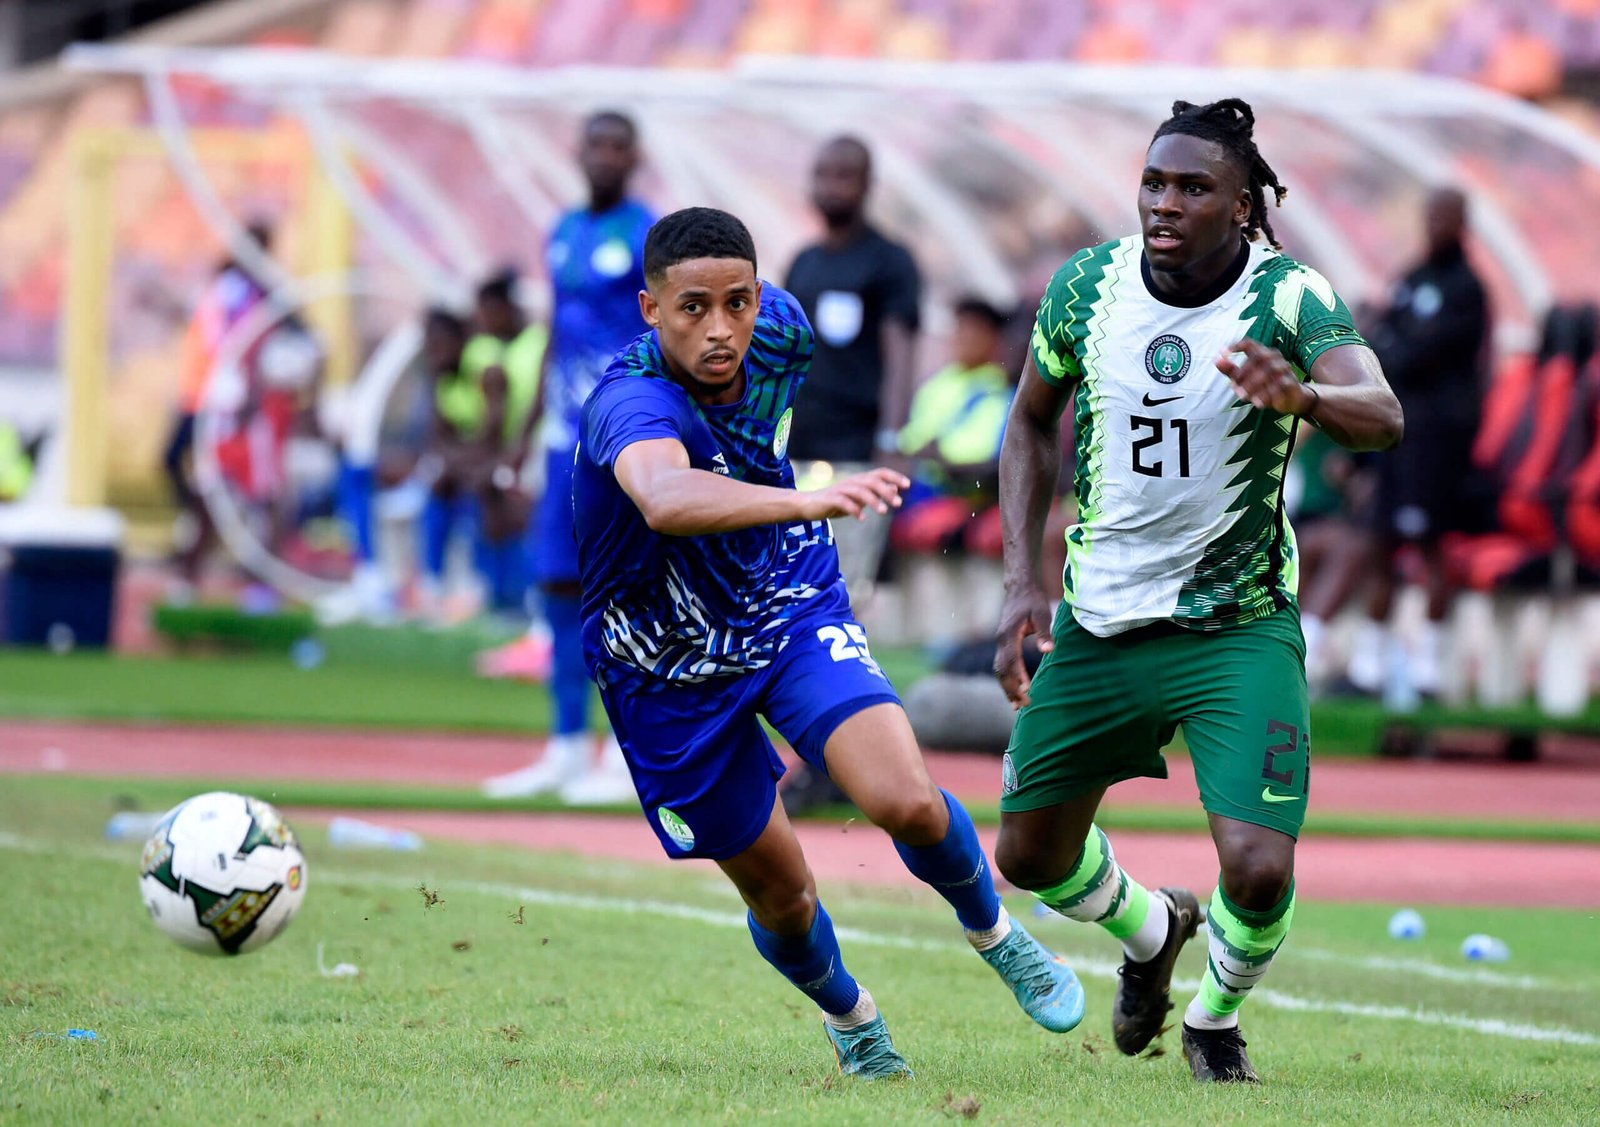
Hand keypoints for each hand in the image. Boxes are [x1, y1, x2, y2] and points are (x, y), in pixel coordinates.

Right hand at [799, 467, 908, 521]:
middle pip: (872, 481)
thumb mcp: (858, 499)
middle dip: (886, 491)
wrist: (808, 505)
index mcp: (860, 480)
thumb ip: (875, 494)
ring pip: (859, 491)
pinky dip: (854, 509)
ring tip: (883, 512)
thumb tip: (894, 490)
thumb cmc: (836, 502)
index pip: (880, 473)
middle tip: (898, 504)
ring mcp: (840, 490)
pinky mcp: (830, 499)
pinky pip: (843, 502)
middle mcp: (852, 482)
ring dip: (873, 501)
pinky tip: (862, 519)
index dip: (894, 477)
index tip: (907, 485)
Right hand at [994, 584, 1054, 709]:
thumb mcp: (1042, 614)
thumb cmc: (1032, 600)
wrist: (1019, 588)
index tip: (1027, 691)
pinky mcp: (1003, 644)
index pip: (1011, 660)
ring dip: (1007, 687)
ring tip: (1017, 705)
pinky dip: (1006, 680)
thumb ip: (1044, 632)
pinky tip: (1015, 690)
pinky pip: (1001, 666)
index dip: (1018, 677)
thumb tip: (1048, 650)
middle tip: (1024, 704)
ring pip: (999, 670)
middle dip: (1011, 688)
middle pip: (1001, 670)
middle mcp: (1001, 640)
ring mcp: (1000, 643)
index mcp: (1009, 634)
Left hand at [1217, 338, 1315, 414]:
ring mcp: (1284, 368)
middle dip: (1243, 373)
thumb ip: (1231, 370)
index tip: (1222, 353)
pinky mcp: (1291, 382)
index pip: (1249, 343)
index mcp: (1261, 353)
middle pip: (1257, 358)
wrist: (1292, 398)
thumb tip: (1216, 360)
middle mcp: (1274, 357)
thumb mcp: (1245, 379)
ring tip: (1243, 397)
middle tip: (1234, 389)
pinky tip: (1258, 403)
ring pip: (1268, 371)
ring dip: (1253, 385)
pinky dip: (1267, 394)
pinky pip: (1279, 385)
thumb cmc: (1265, 386)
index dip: (1235, 346)